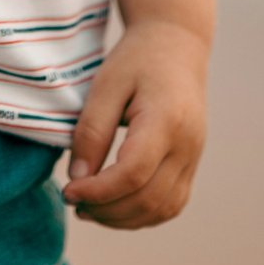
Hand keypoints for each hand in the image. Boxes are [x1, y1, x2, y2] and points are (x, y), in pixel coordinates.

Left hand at [62, 19, 208, 229]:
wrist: (177, 45)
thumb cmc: (137, 60)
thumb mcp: (106, 85)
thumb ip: (91, 132)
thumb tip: (78, 181)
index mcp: (166, 120)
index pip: (133, 173)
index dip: (98, 191)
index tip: (68, 191)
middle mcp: (188, 144)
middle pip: (148, 198)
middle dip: (106, 210)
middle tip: (72, 201)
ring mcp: (194, 157)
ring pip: (162, 209)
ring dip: (123, 219)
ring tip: (89, 208)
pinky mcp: (192, 164)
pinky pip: (171, 204)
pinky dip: (142, 214)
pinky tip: (114, 206)